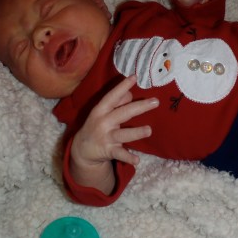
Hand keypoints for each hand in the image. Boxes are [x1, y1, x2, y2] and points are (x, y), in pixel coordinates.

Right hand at [69, 75, 157, 190]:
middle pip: (123, 113)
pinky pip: (120, 154)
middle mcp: (103, 122)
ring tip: (149, 130)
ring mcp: (106, 138)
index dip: (122, 87)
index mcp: (101, 110)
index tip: (134, 77)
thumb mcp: (102, 112)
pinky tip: (137, 160)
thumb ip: (117, 102)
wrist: (82, 149)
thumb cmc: (97, 125)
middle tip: (156, 101)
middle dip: (139, 107)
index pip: (112, 96)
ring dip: (135, 133)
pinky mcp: (108, 151)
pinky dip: (128, 158)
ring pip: (122, 135)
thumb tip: (131, 93)